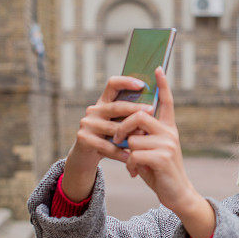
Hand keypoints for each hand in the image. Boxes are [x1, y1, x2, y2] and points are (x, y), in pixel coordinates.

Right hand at [63, 76, 151, 200]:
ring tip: (145, 136)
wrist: (86, 156)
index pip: (113, 84)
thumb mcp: (118, 123)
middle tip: (151, 110)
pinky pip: (106, 146)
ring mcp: (87, 124)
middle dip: (134, 108)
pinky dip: (120, 152)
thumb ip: (129, 115)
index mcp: (104, 102)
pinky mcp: (84, 138)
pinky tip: (131, 156)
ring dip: (130, 133)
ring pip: (113, 128)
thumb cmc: (109, 137)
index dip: (126, 81)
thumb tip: (154, 107)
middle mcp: (94, 110)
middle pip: (116, 106)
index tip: (142, 84)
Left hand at [115, 68, 215, 237]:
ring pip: (132, 138)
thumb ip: (143, 136)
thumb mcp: (152, 151)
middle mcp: (170, 133)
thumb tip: (127, 128)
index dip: (162, 85)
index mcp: (169, 128)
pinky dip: (130, 164)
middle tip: (117, 140)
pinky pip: (134, 154)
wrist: (177, 194)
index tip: (158, 69)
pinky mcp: (162, 158)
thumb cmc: (161, 172)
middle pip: (138, 116)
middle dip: (122, 127)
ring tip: (133, 164)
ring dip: (126, 153)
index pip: (166, 102)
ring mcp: (168, 145)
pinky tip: (135, 172)